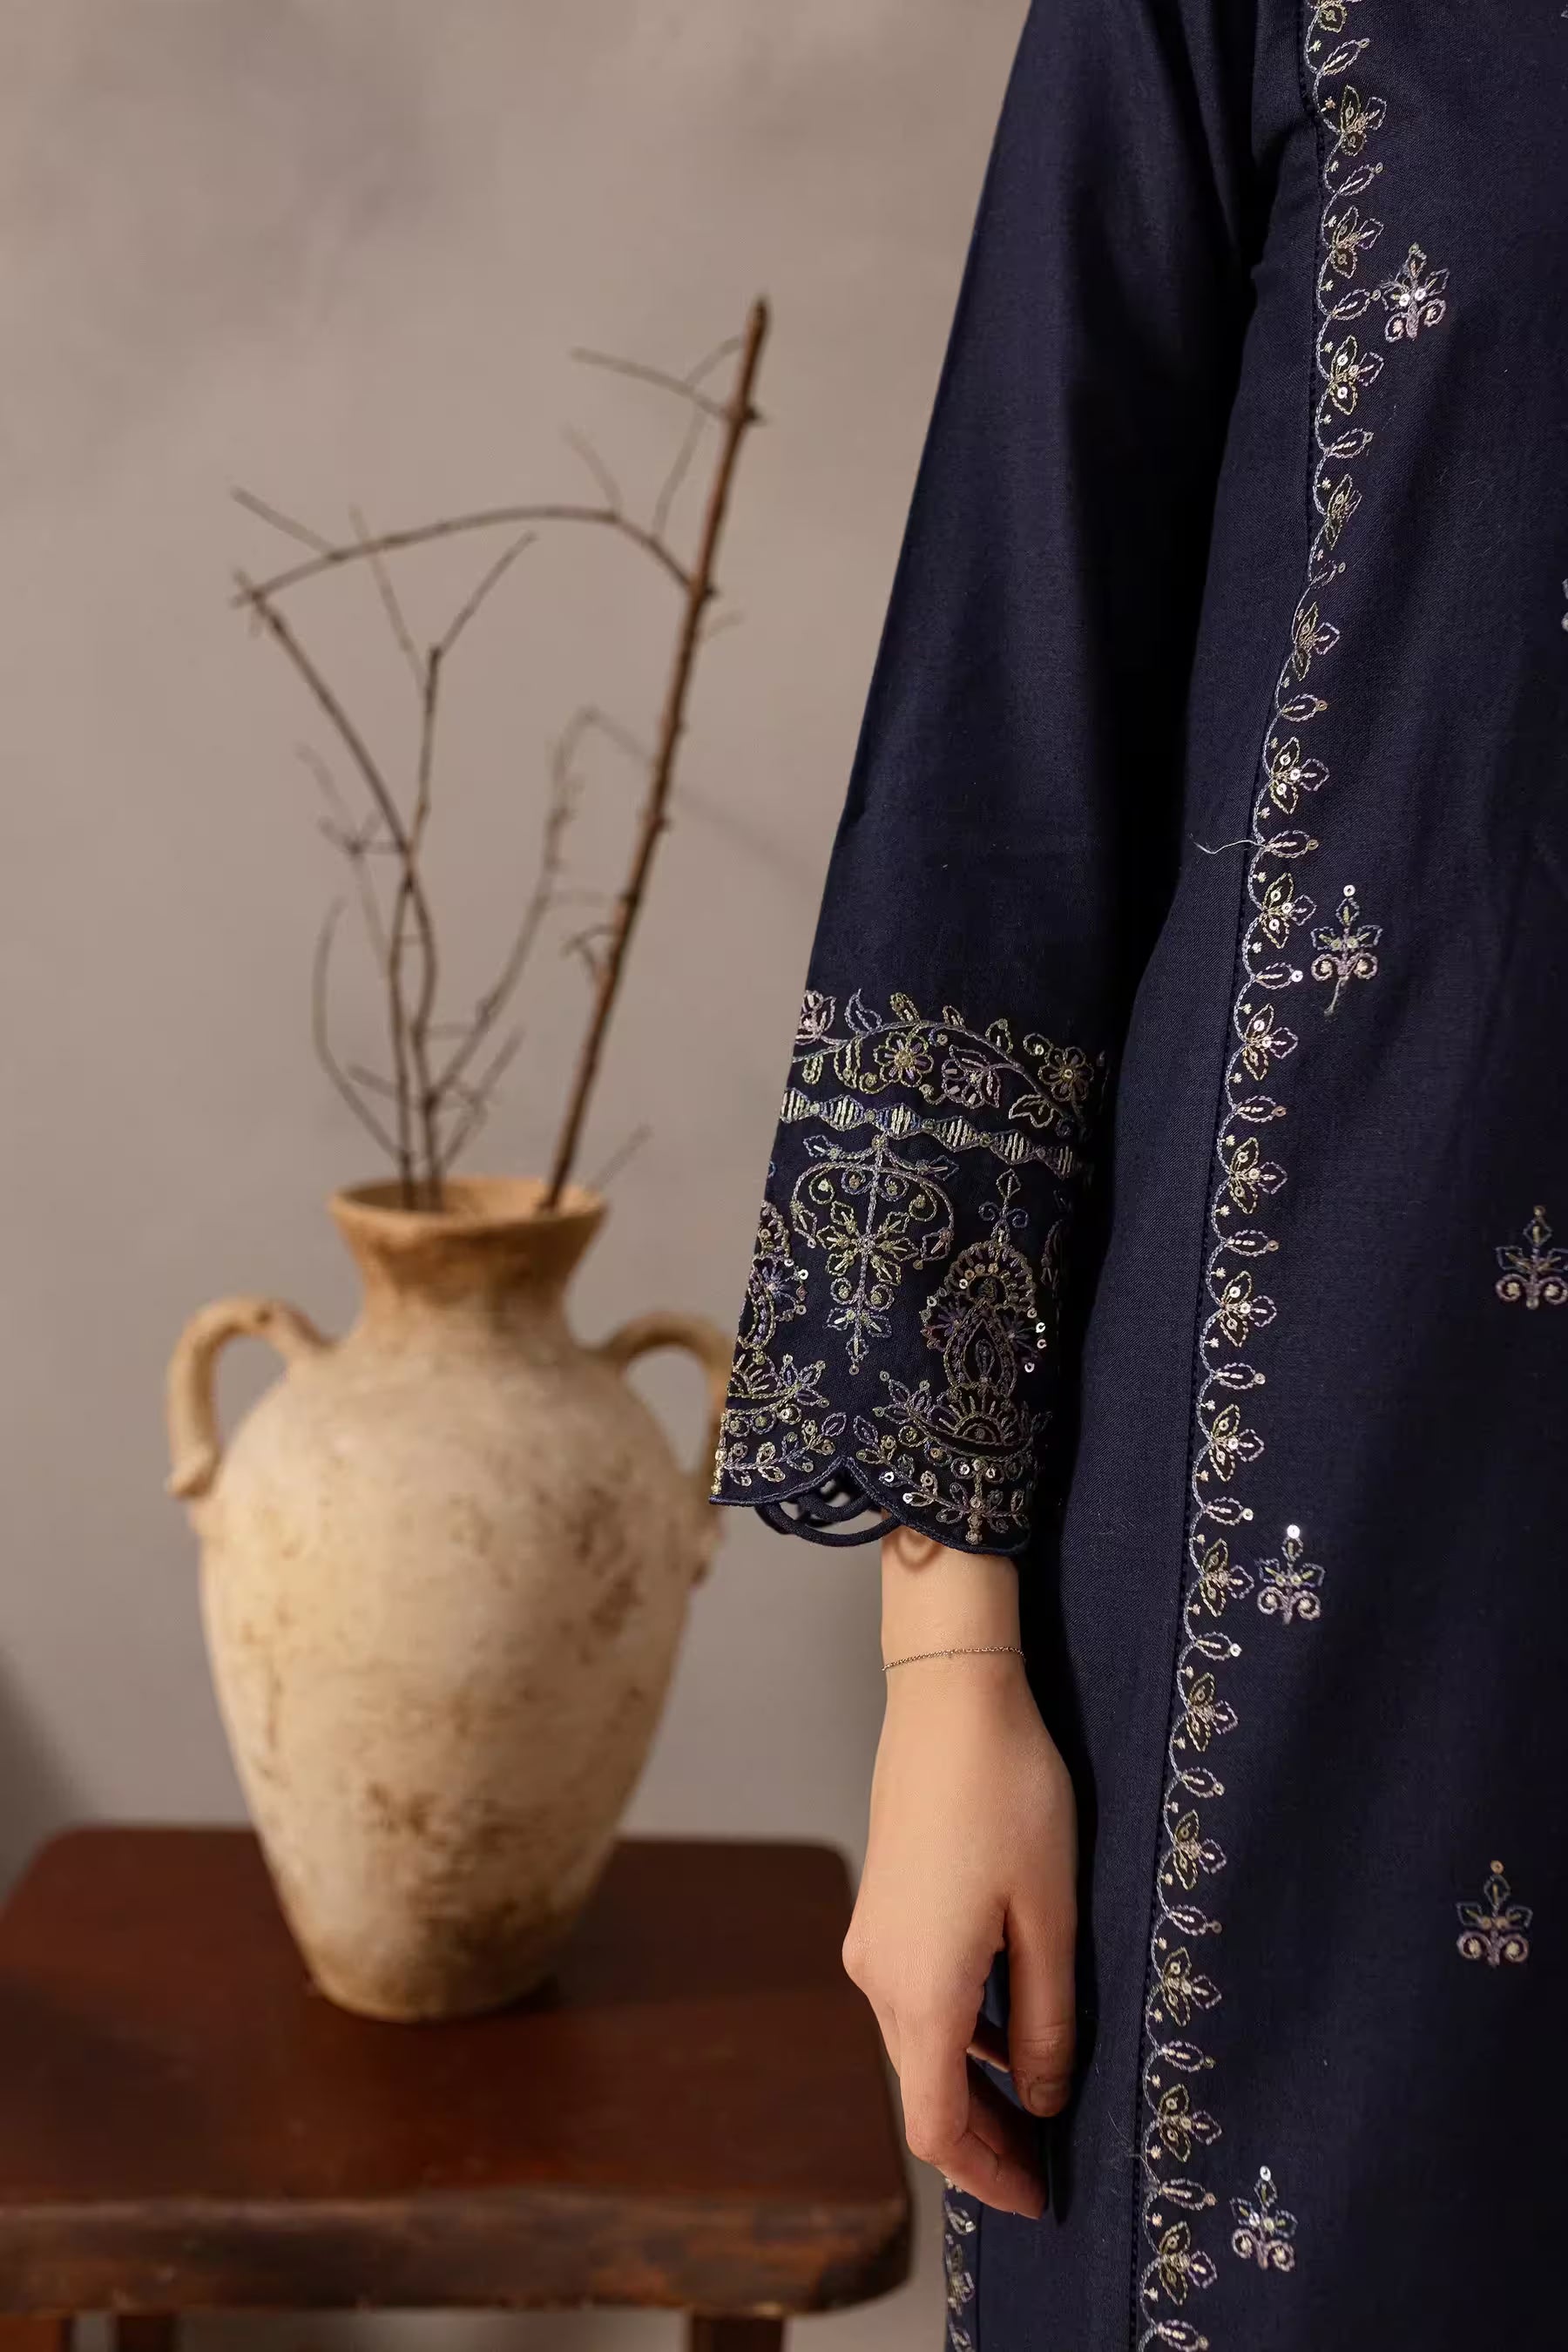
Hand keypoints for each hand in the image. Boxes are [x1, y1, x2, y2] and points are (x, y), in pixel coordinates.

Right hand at [841, 1537, 1077, 2217]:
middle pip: (924, 2094)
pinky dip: (959, 2034)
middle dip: (985, 2140)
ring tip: (1043, 2100)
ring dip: (973, 2086)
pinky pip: (914, 1999)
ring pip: (918, 2046)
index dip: (988, 2177)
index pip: (939, 2127)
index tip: (1042, 2201)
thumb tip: (1044, 2100)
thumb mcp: (1051, 1917)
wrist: (949, 1697)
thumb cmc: (1011, 1796)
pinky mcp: (880, 1909)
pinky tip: (1011, 2021)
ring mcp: (872, 1940)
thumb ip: (1047, 2021)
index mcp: (923, 1989)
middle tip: (1052, 2164)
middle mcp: (879, 1976)